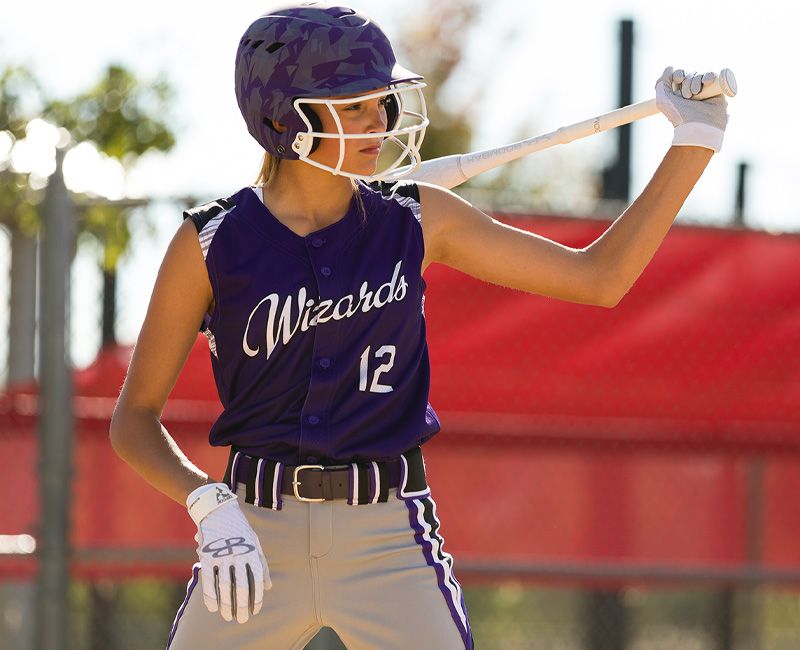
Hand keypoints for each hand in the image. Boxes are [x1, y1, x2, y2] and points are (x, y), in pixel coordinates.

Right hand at [187, 483, 271, 622]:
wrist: (219, 510)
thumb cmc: (240, 529)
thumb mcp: (255, 543)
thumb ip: (262, 565)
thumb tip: (268, 587)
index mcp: (252, 552)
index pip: (257, 580)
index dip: (257, 598)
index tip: (255, 611)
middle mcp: (239, 555)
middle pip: (241, 586)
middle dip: (242, 606)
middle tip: (242, 620)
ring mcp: (222, 556)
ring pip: (224, 586)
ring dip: (226, 604)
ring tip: (227, 616)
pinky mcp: (207, 556)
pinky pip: (208, 580)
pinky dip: (210, 596)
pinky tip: (212, 607)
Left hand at [655, 67, 727, 152]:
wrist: (698, 126)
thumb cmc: (679, 115)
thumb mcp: (663, 99)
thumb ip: (662, 82)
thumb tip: (669, 68)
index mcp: (679, 94)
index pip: (680, 75)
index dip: (679, 74)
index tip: (678, 79)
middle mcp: (692, 92)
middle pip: (690, 75)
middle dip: (688, 81)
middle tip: (688, 95)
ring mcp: (705, 91)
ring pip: (701, 75)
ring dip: (696, 80)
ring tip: (696, 93)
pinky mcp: (716, 91)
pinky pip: (714, 77)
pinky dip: (710, 75)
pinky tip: (707, 81)